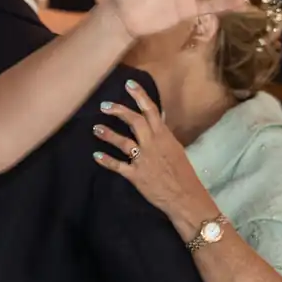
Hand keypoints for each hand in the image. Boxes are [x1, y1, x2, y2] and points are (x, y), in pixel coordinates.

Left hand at [91, 79, 218, 232]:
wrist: (185, 197)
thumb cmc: (182, 174)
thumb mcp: (175, 149)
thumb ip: (163, 135)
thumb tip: (157, 118)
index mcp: (165, 136)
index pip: (151, 110)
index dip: (140, 96)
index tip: (129, 84)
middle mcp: (153, 144)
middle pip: (134, 121)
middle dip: (119, 111)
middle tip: (104, 105)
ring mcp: (144, 159)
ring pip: (124, 142)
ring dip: (108, 134)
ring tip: (95, 128)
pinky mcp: (136, 175)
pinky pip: (118, 166)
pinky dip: (106, 160)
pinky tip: (96, 155)